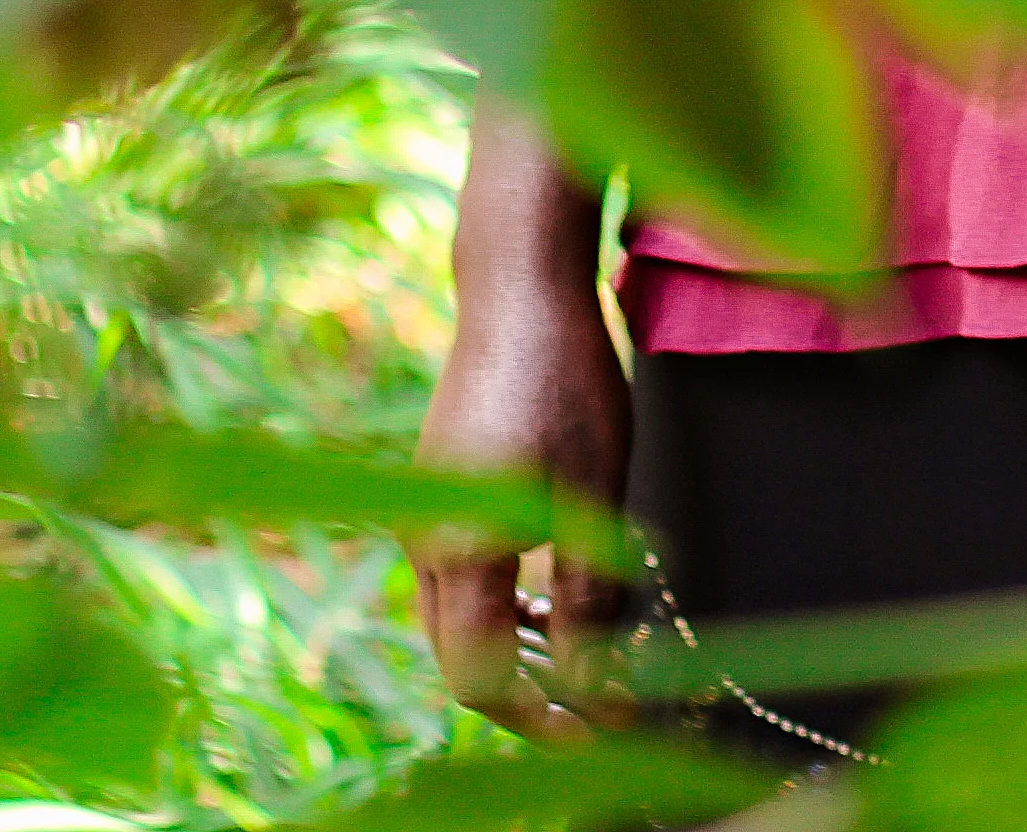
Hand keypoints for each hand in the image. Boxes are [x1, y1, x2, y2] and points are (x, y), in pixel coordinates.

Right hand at [414, 115, 638, 736]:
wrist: (518, 293)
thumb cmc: (566, 382)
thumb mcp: (595, 493)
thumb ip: (589, 598)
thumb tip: (596, 689)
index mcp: (458, 554)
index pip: (481, 680)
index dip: (540, 720)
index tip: (601, 733)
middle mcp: (425, 545)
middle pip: (462, 658)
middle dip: (529, 696)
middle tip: (602, 711)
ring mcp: (424, 516)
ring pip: (459, 620)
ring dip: (519, 650)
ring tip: (592, 657)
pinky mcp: (436, 493)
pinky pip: (460, 578)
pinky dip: (506, 605)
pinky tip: (560, 595)